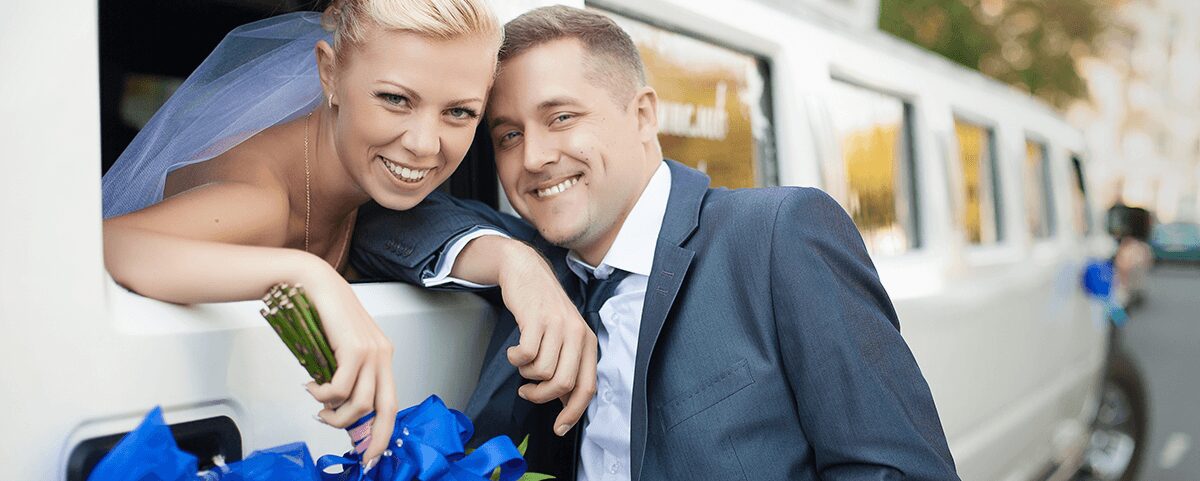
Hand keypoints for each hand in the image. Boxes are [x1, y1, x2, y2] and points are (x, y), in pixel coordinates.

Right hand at [296, 259, 397, 469]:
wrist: (314, 284)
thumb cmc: (323, 316)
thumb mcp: (339, 353)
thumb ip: (345, 378)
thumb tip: (338, 410)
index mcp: (383, 357)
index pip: (391, 403)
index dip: (383, 432)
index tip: (371, 453)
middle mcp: (383, 355)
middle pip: (386, 409)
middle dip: (373, 438)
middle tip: (358, 453)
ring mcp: (371, 351)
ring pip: (360, 403)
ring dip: (335, 414)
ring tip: (320, 408)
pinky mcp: (355, 348)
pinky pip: (341, 387)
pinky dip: (323, 395)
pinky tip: (312, 385)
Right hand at [497, 243, 596, 436]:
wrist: (527, 272)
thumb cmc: (544, 309)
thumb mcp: (564, 336)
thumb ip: (568, 366)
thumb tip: (565, 404)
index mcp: (588, 342)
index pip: (587, 387)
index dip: (573, 412)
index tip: (559, 428)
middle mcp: (577, 334)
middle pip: (563, 384)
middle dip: (541, 397)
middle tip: (528, 392)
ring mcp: (558, 326)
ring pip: (542, 372)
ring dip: (526, 375)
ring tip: (523, 363)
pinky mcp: (536, 319)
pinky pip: (525, 356)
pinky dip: (516, 360)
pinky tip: (515, 352)